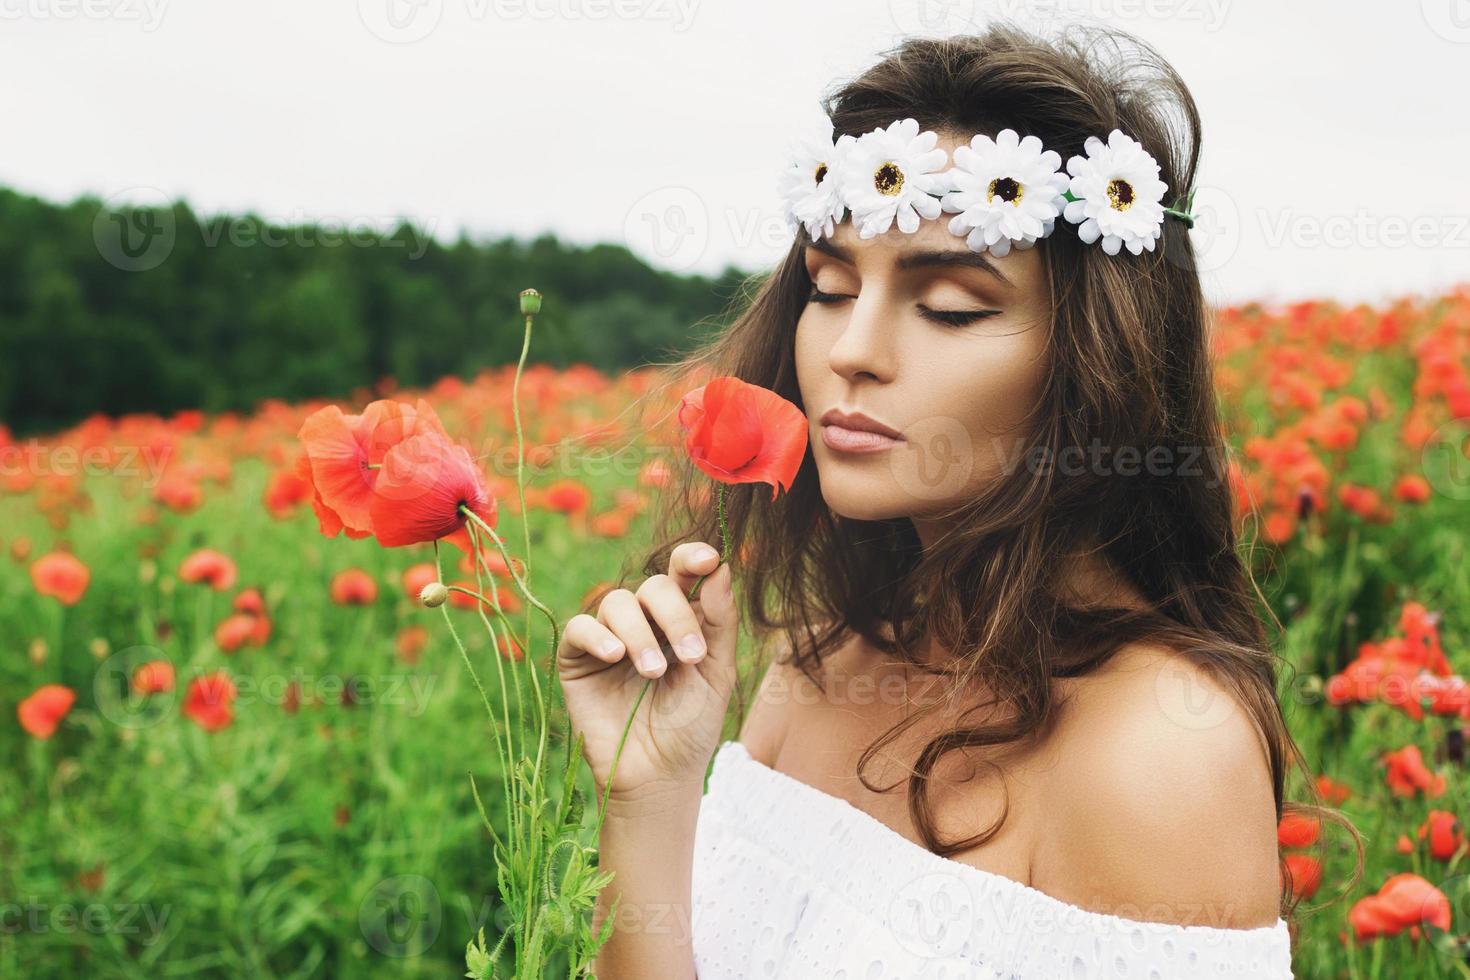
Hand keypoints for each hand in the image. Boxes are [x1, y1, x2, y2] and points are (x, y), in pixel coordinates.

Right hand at [557, 542, 738, 804]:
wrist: (658, 776)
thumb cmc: (691, 727)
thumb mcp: (716, 674)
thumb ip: (719, 622)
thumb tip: (720, 567)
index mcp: (681, 619)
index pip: (683, 574)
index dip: (692, 559)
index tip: (706, 560)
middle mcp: (644, 622)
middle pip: (653, 586)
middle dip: (674, 614)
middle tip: (690, 655)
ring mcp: (609, 638)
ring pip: (616, 602)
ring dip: (639, 633)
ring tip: (654, 672)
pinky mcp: (577, 660)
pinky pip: (579, 628)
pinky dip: (598, 635)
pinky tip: (616, 657)